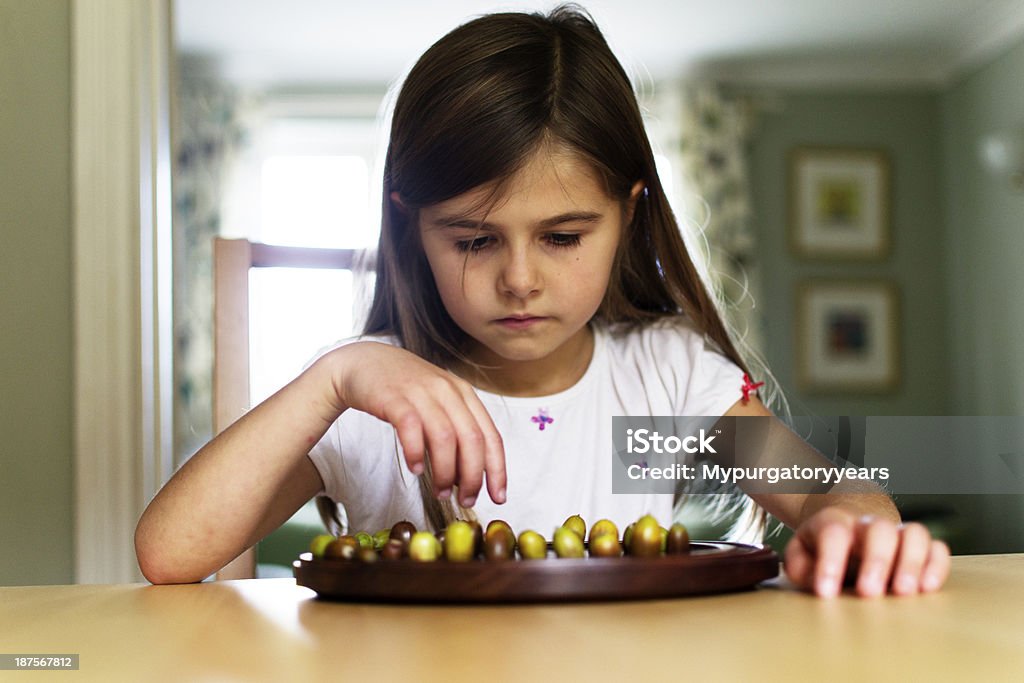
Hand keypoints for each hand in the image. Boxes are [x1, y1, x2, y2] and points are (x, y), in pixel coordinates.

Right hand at [330, 341, 505, 506]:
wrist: (363, 363)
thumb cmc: (403, 389)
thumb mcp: (438, 403)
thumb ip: (455, 433)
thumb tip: (466, 477)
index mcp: (464, 393)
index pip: (491, 435)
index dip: (497, 469)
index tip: (498, 496)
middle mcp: (447, 390)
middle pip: (472, 439)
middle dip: (472, 476)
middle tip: (465, 500)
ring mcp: (421, 392)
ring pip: (445, 437)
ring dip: (445, 471)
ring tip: (440, 492)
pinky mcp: (393, 397)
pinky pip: (411, 428)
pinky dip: (416, 453)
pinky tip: (415, 469)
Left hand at [784, 507, 950, 597]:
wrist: (848, 521)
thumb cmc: (822, 546)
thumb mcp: (801, 553)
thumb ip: (800, 565)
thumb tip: (814, 580)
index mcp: (835, 523)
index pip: (834, 532)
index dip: (830, 562)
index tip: (826, 593)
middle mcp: (868, 525)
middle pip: (879, 530)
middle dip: (876, 561)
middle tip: (868, 593)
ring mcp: (896, 534)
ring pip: (914, 533)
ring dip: (912, 562)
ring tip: (904, 592)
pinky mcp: (919, 547)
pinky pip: (936, 548)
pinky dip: (936, 566)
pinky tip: (927, 588)